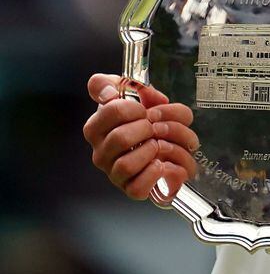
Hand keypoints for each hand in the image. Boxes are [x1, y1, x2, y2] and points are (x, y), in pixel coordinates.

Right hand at [82, 73, 197, 199]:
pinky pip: (137, 189)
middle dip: (148, 128)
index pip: (111, 110)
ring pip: (127, 165)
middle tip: (156, 127)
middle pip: (120, 138)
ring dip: (154, 150)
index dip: (135, 107)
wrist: (168, 142)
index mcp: (98, 127)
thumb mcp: (133, 92)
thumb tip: (108, 93)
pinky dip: (155, 174)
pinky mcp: (131, 189)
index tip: (145, 110)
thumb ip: (115, 84)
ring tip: (162, 144)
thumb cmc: (147, 118)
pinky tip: (164, 163)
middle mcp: (102, 153)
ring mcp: (115, 173)